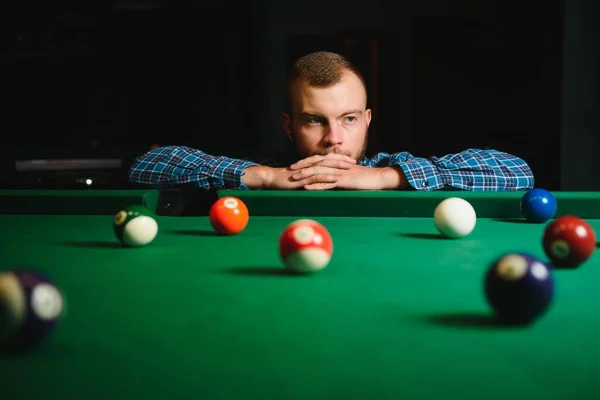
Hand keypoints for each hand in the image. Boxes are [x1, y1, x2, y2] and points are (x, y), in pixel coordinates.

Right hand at [241, 154, 354, 188]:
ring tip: (349, 168)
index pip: (328, 159)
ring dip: (338, 167)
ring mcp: (306, 171)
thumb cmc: (285, 180)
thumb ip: (311, 178)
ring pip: (325, 167)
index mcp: (310, 164)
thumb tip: (320, 181)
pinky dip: (327, 177)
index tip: (351, 160)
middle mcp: (310, 165)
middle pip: (329, 160)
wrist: (271, 179)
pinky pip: (317, 177)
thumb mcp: (301, 178)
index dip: (340, 159)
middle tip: (354, 162)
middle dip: (342, 161)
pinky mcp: (302, 178)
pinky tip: (336, 178)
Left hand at [291, 162, 407, 189]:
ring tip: (294, 179)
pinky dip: (316, 185)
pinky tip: (307, 188)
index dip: (305, 162)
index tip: (294, 166)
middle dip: (301, 166)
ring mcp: (339, 172)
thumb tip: (328, 179)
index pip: (317, 160)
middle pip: (315, 163)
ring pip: (319, 172)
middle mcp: (336, 165)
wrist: (377, 178)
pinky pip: (327, 183)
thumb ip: (337, 174)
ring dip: (305, 175)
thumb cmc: (363, 178)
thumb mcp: (348, 175)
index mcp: (336, 163)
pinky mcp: (343, 181)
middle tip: (289, 170)